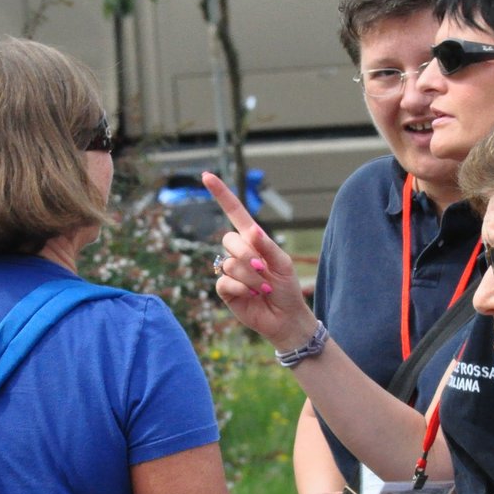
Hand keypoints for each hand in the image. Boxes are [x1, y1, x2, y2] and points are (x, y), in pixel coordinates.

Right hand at [203, 172, 316, 349]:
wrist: (285, 317)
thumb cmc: (287, 287)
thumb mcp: (284, 263)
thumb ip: (267, 246)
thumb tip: (249, 229)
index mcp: (253, 240)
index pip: (234, 212)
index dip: (221, 194)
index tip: (207, 176)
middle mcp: (238, 252)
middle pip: (229, 240)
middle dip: (248, 256)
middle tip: (265, 272)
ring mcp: (229, 271)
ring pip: (229, 264)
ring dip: (251, 278)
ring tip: (264, 289)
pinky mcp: (225, 290)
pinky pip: (225, 281)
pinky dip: (242, 289)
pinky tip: (252, 296)